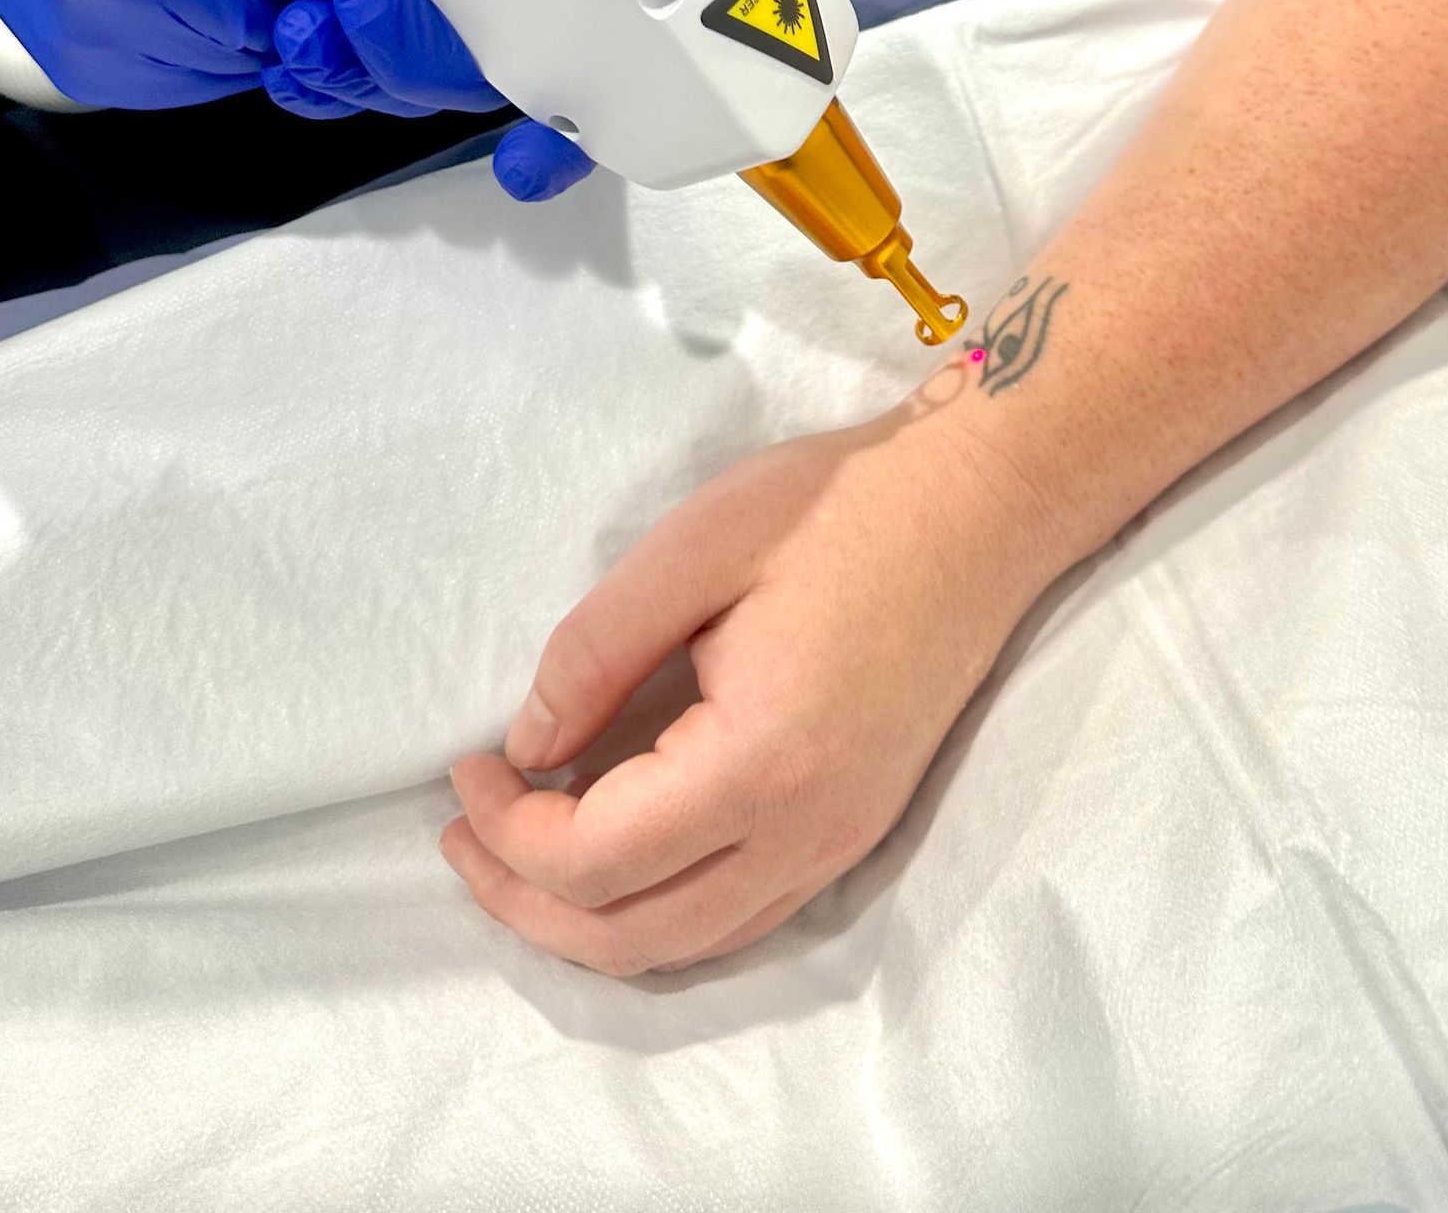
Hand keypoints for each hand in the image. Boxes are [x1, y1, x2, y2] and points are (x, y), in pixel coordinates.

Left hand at [441, 387, 1058, 974]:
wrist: (984, 503)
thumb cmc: (841, 507)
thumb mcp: (695, 548)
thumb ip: (595, 653)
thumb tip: (527, 748)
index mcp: (761, 763)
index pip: (595, 860)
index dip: (505, 830)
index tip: (465, 764)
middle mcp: (807, 833)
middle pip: (630, 937)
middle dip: (523, 900)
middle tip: (463, 830)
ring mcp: (842, 843)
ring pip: (687, 945)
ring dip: (586, 919)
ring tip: (520, 848)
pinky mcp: (859, 829)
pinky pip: (739, 918)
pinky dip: (655, 910)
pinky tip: (616, 849)